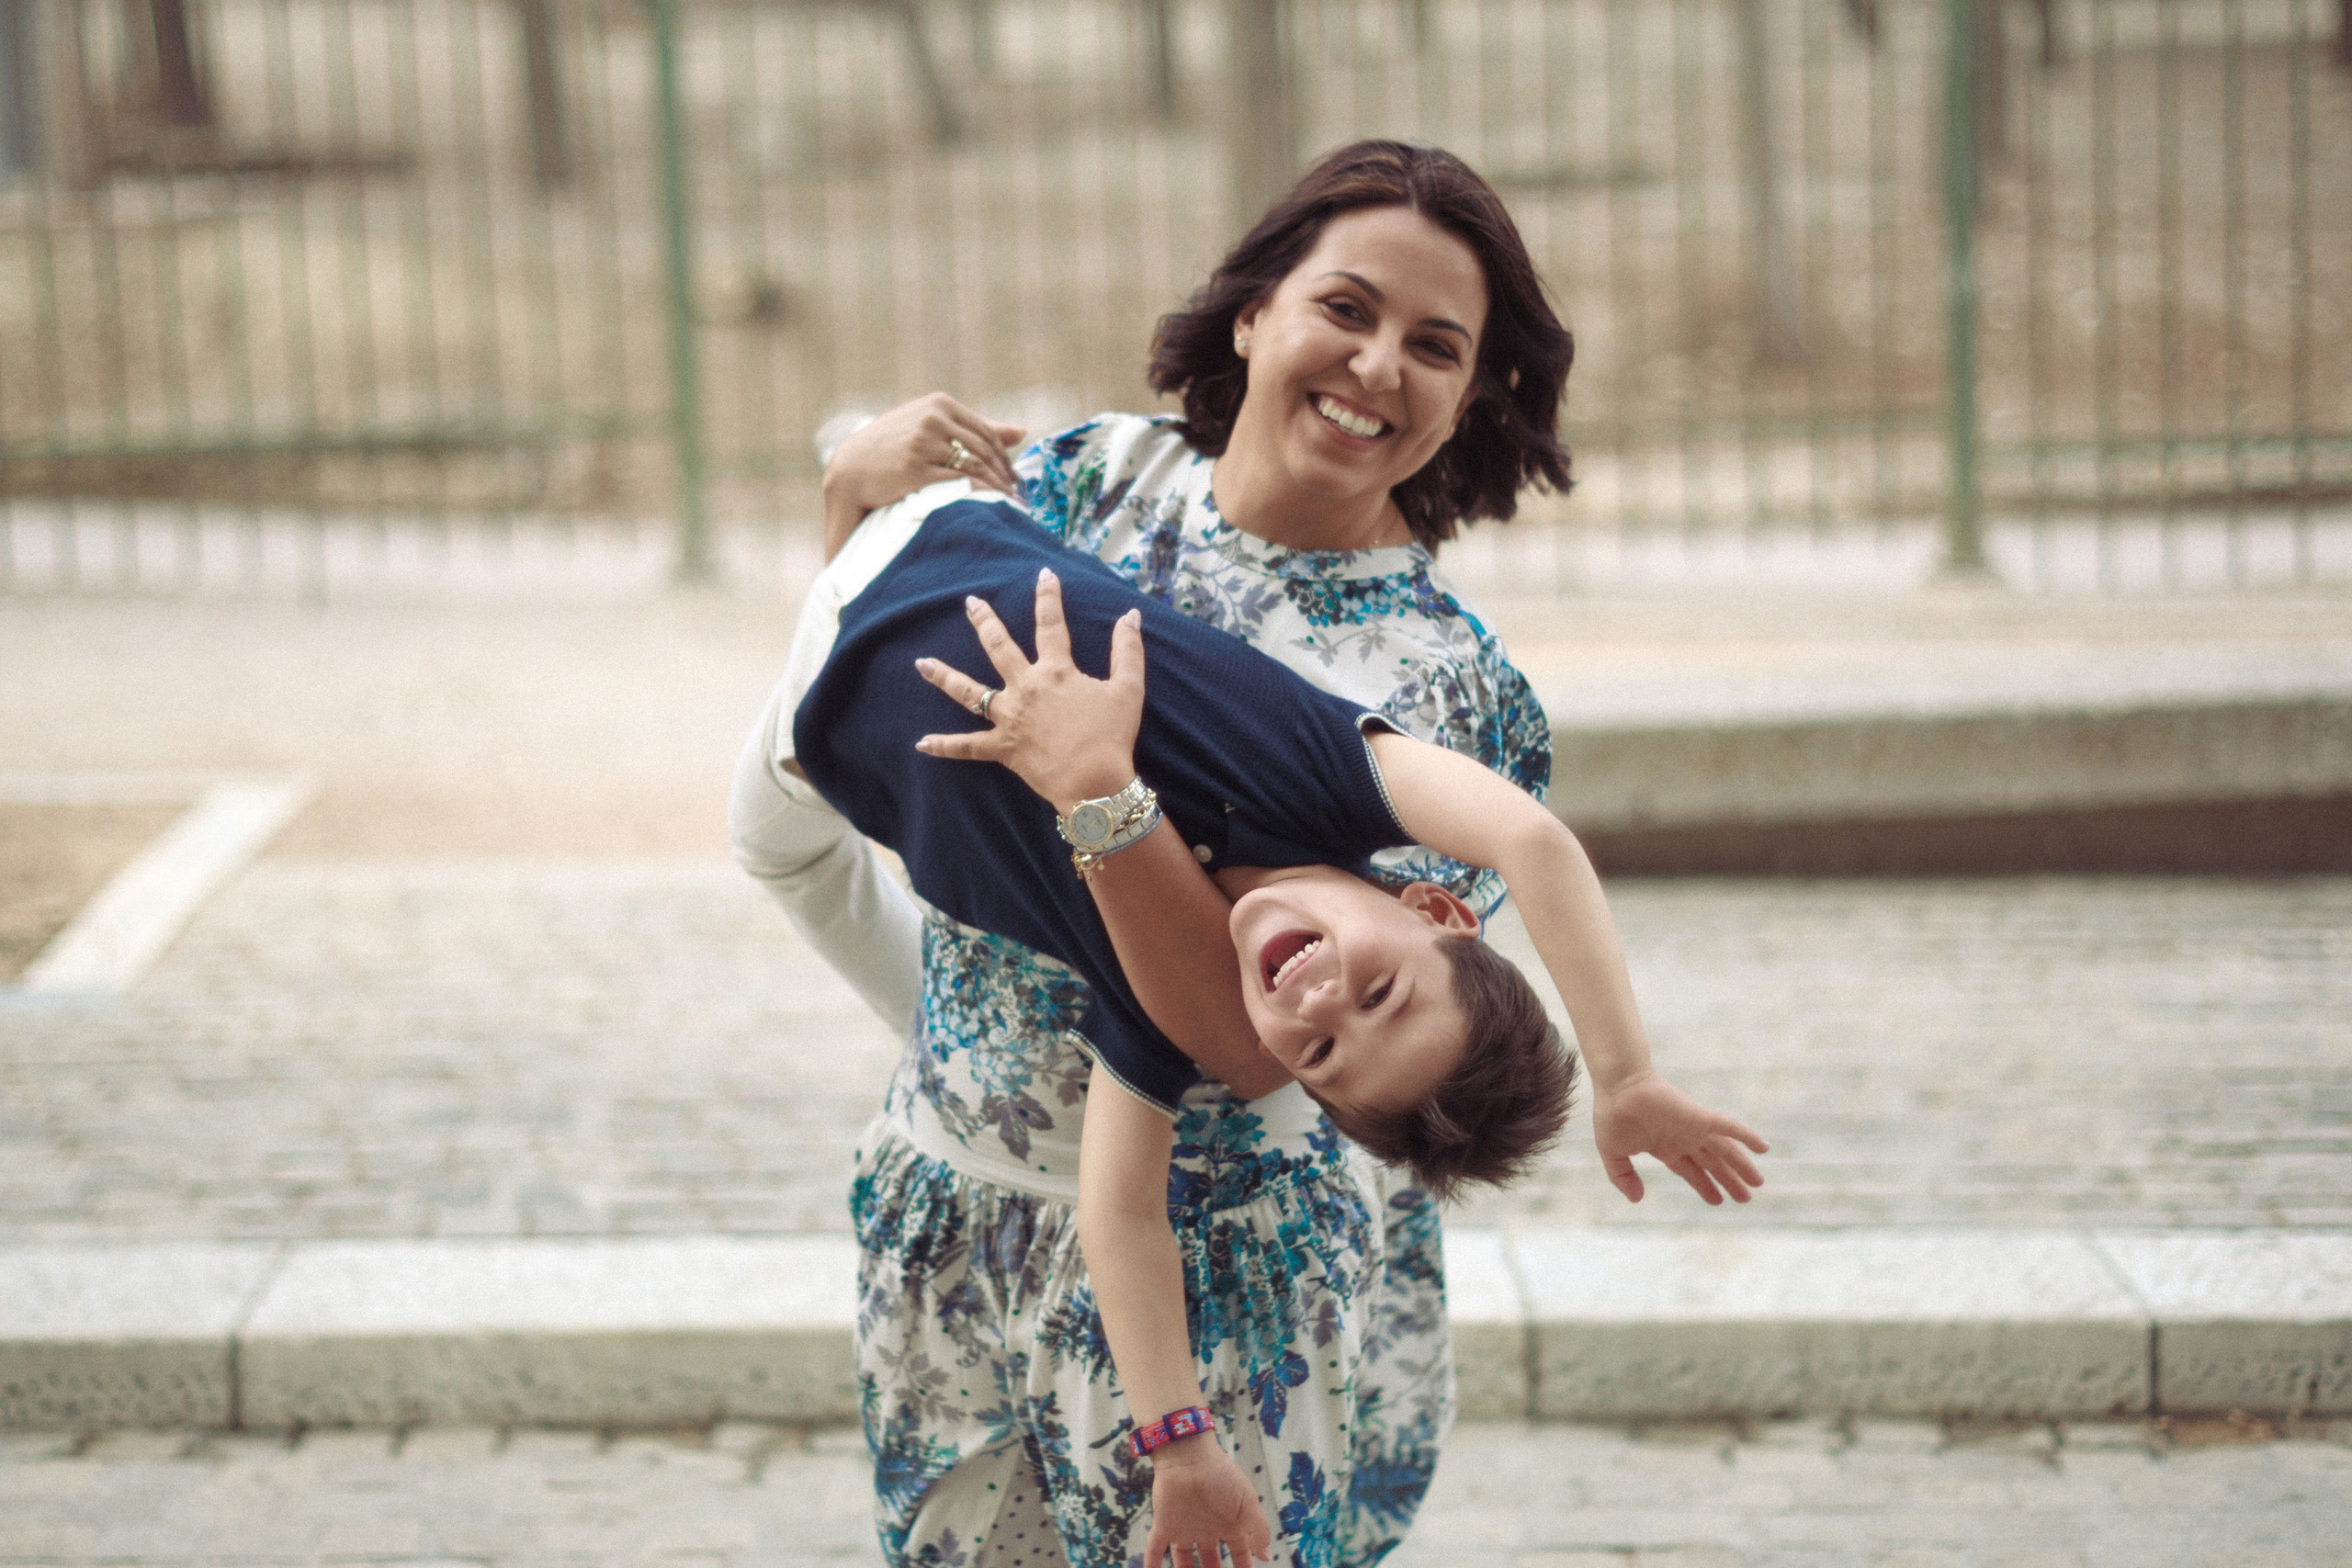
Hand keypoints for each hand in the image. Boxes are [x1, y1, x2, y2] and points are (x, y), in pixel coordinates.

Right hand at [821, 393, 1024, 554]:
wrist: (851, 469)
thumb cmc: (893, 449)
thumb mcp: (932, 428)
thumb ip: (975, 428)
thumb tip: (1022, 432)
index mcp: (939, 404)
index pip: (986, 433)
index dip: (1004, 459)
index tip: (1013, 480)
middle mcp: (933, 418)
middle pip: (984, 450)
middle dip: (1004, 476)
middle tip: (1018, 498)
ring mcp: (924, 441)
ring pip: (976, 466)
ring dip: (997, 488)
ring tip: (1007, 507)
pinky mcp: (916, 466)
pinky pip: (960, 482)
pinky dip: (979, 496)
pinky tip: (987, 508)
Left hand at [913, 567, 1146, 810]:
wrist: (1094, 783)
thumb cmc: (1112, 736)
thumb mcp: (1129, 689)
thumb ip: (1128, 650)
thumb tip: (1131, 615)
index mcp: (1055, 671)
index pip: (1051, 624)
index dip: (1048, 597)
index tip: (1043, 574)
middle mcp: (1025, 688)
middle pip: (999, 647)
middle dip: (984, 621)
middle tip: (970, 602)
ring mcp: (1009, 718)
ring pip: (969, 693)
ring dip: (944, 676)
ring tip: (922, 663)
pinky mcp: (1002, 748)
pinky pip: (967, 747)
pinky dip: (945, 746)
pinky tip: (922, 743)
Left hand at [1144, 1435, 1274, 1566]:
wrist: (1189, 1457)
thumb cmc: (1221, 1477)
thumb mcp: (1247, 1503)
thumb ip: (1259, 1530)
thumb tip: (1268, 1557)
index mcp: (1228, 1523)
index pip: (1239, 1552)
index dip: (1243, 1565)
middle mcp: (1206, 1528)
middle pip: (1210, 1559)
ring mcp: (1184, 1527)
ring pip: (1184, 1559)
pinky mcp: (1164, 1525)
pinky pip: (1154, 1549)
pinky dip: (1151, 1564)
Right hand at [1591, 1070, 1768, 1204]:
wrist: (1617, 1087)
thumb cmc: (1612, 1115)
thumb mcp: (1613, 1154)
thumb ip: (1623, 1177)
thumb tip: (1637, 1200)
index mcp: (1664, 1147)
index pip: (1691, 1170)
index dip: (1705, 1186)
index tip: (1718, 1201)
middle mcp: (1683, 1139)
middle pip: (1712, 1164)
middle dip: (1729, 1181)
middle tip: (1746, 1198)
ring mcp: (1693, 1128)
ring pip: (1725, 1150)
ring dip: (1742, 1166)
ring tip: (1758, 1182)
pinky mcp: (1699, 1117)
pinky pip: (1729, 1127)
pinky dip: (1747, 1136)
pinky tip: (1764, 1148)